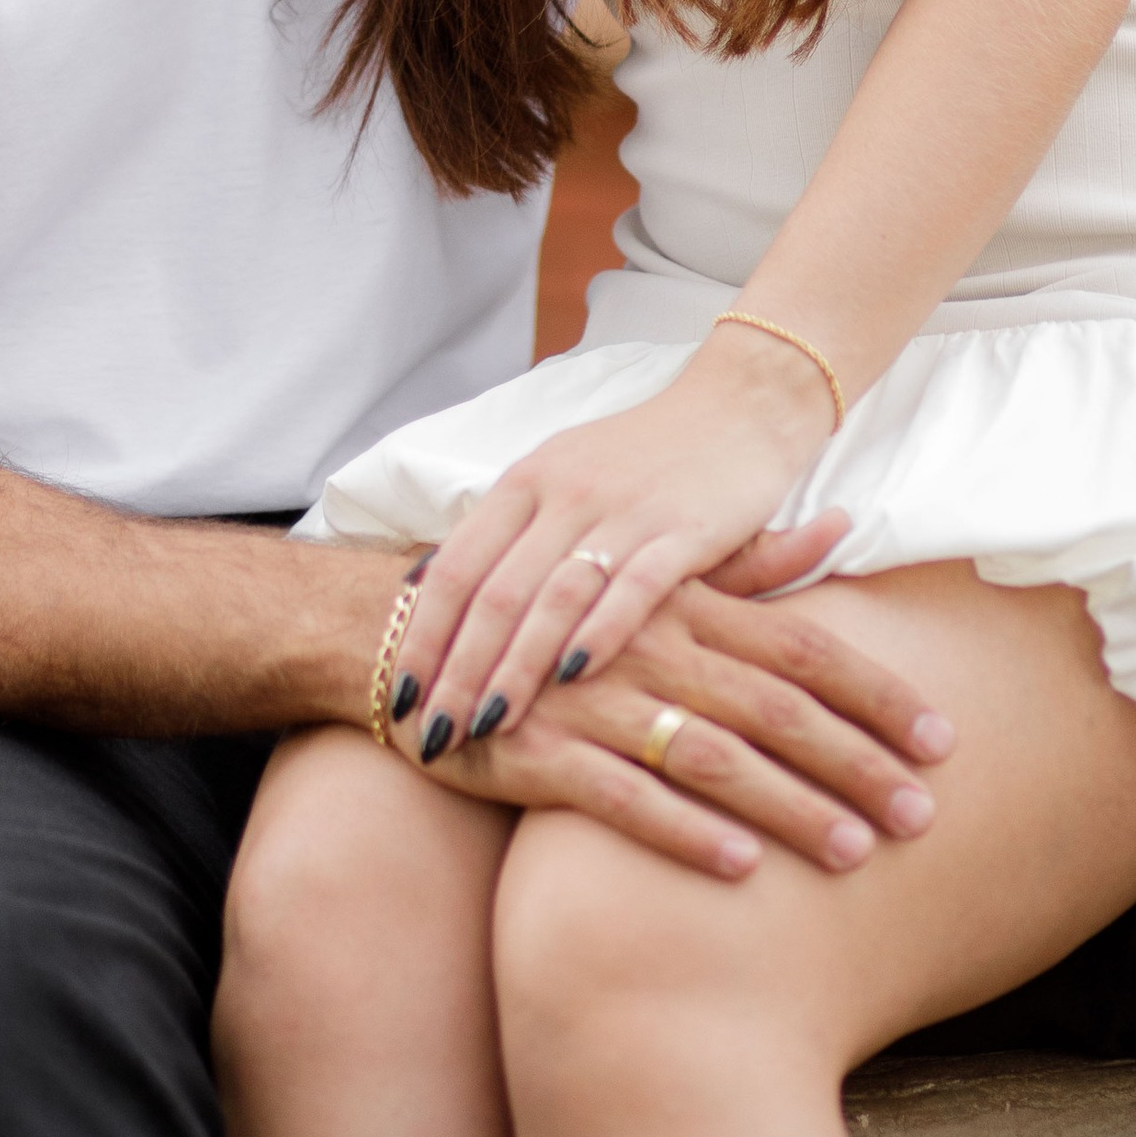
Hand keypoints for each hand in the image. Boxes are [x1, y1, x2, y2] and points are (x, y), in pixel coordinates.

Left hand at [396, 337, 839, 757]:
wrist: (738, 403)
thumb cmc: (642, 455)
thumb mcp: (560, 476)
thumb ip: (506, 532)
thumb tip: (427, 589)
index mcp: (526, 480)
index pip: (456, 567)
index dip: (423, 635)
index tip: (397, 696)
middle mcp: (564, 492)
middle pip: (495, 592)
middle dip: (459, 670)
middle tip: (434, 733)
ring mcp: (623, 510)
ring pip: (553, 597)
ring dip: (516, 667)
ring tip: (489, 725)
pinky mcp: (685, 529)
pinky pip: (636, 586)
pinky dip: (602, 631)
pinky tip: (576, 678)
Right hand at [414, 534, 951, 881]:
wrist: (415, 635)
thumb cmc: (559, 612)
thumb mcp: (655, 572)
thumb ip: (748, 562)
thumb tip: (838, 524)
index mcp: (684, 600)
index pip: (804, 647)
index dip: (877, 693)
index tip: (944, 741)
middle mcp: (649, 644)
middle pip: (776, 708)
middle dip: (857, 762)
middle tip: (925, 816)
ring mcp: (593, 699)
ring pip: (712, 755)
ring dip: (790, 806)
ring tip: (855, 853)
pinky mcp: (539, 751)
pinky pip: (623, 796)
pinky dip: (685, 830)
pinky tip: (740, 870)